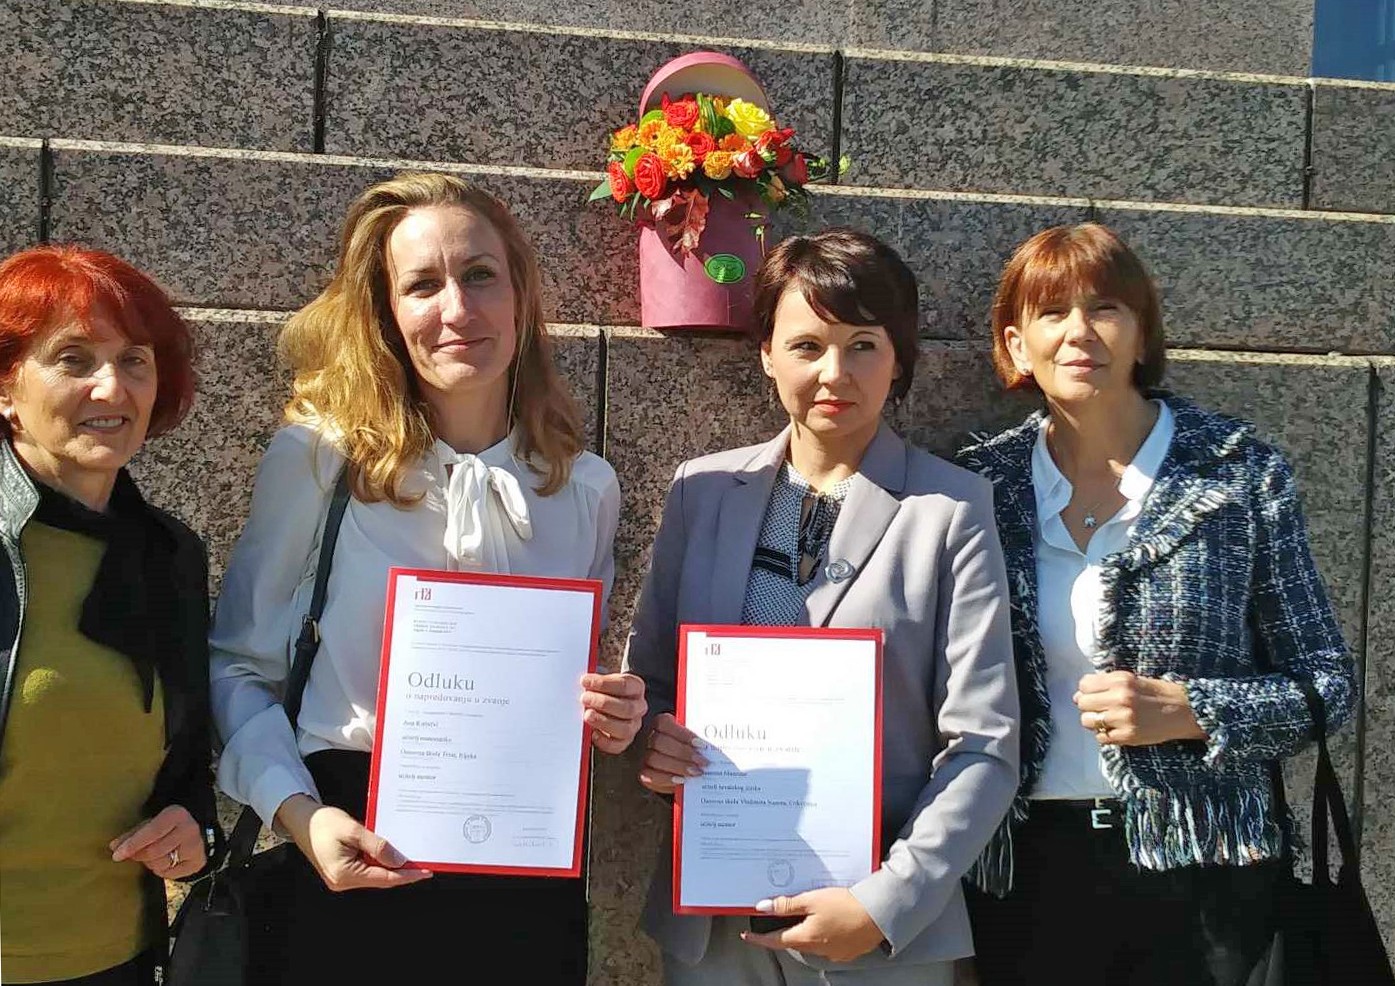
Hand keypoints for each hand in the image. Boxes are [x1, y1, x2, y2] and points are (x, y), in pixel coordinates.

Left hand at [110, 805, 206, 879]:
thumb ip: (133, 834)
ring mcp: (195, 847)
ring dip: (150, 864)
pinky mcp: (198, 862)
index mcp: (177, 815)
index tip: (117, 855)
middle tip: (134, 855)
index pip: (151, 832)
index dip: (133, 844)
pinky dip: (162, 871)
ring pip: (161, 864)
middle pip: (153, 851)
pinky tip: (166, 861)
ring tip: (153, 856)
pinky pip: (170, 875)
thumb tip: (114, 847)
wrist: (200, 830)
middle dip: (139, 856)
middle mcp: (189, 830)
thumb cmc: (169, 826)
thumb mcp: (152, 823)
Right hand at [275, 794, 431, 892]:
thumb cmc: (324, 822)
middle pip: (380, 880)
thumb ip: (377, 846)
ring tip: (412, 858)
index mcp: (344, 874)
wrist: (302, 820)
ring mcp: (341, 879)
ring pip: (374, 875)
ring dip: (392, 867)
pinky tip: (391, 854)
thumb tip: (399, 861)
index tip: (425, 872)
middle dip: (402, 872)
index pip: (384, 879)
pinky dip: (380, 863)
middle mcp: (342, 882)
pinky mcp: (342, 872)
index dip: (407, 876)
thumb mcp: (354, 831)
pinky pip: (367, 870)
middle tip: (424, 863)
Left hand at [580, 672, 647, 753]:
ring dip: (603, 722)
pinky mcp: (624, 741)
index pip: (624, 685)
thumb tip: (583, 682)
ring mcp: (633, 725)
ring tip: (587, 715)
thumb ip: (595, 681)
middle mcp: (638, 707)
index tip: (585, 681)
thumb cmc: (604, 690)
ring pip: (625, 729)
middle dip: (603, 703)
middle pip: (627, 708)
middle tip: (585, 698)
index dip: (603, 684)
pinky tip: (592, 734)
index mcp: (636, 687)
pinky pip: (617, 746)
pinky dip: (604, 741)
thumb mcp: (602, 680)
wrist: (607, 703)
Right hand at [637, 712, 706, 794]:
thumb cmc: (689, 748)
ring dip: (678, 766)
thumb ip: (696, 738)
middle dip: (683, 753)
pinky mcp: (644, 772)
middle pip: (659, 741)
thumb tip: (712, 742)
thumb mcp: (692, 739)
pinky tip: (682, 780)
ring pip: (654, 758)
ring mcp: (644, 755)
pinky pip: (649, 776)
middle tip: (703, 762)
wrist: (682, 765)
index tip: (701, 744)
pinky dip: (666, 778)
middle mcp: (649, 737)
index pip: (665, 723)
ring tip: (696, 772)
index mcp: (660, 723)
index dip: (682, 734)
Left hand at [741, 887, 885, 962]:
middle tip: (777, 919)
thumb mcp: (812, 900)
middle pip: (793, 941)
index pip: (775, 940)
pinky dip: (823, 934)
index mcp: (805, 937)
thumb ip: (787, 905)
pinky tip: (829, 921)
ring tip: (807, 914)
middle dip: (784, 931)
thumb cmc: (847, 906)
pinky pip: (827, 944)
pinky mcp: (846, 950)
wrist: (879, 915)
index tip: (747, 936)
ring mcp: (833, 952)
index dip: (759, 938)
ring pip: (810, 942)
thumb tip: (763, 907)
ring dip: (805, 931)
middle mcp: (817, 949)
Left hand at [1075, 670, 1204, 745]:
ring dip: (1094, 721)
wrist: (1186, 711)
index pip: (1084, 685)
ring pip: (1088, 721)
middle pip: (1082, 703)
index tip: (1094, 694)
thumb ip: (1106, 684)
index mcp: (1120, 680)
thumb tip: (1078, 695)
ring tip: (1107, 720)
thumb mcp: (1132, 679)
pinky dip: (1105, 735)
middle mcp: (1120, 698)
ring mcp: (1123, 718)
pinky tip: (1116, 730)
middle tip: (1101, 709)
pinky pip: (1101, 738)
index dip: (1087, 690)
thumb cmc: (1158, 693)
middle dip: (1088, 706)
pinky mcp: (1128, 736)